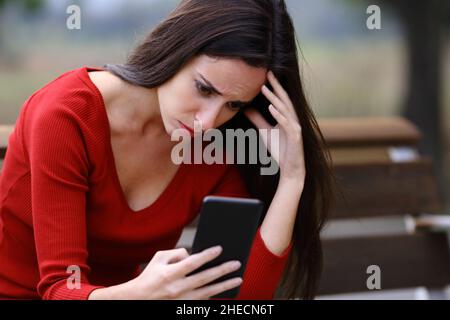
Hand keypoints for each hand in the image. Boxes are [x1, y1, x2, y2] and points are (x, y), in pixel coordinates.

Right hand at [127, 246, 241, 299]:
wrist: (139, 299)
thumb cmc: (149, 276)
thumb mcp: (158, 259)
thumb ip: (176, 253)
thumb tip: (193, 255)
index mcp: (170, 274)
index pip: (192, 263)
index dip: (207, 255)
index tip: (219, 249)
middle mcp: (177, 288)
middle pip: (205, 278)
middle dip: (222, 270)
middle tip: (236, 264)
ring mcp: (182, 300)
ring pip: (208, 292)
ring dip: (225, 285)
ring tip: (238, 279)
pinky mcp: (185, 307)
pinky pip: (203, 301)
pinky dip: (215, 295)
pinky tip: (225, 289)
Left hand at [244, 71, 304, 181]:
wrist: (290, 170)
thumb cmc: (280, 150)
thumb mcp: (265, 132)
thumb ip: (258, 120)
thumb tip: (247, 108)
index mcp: (287, 117)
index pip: (280, 99)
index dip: (274, 87)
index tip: (266, 75)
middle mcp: (293, 119)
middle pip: (284, 99)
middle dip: (276, 86)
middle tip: (268, 73)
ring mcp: (295, 127)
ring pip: (285, 109)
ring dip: (274, 98)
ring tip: (265, 88)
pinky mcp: (296, 137)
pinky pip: (286, 123)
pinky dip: (279, 115)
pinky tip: (271, 108)